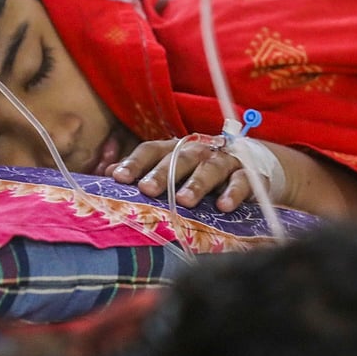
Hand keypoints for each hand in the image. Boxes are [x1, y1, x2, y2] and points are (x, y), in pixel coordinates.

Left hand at [109, 138, 256, 212]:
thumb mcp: (172, 169)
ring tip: (184, 200)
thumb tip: (107, 173)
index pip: (152, 150)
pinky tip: (223, 206)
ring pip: (209, 169)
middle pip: (178, 158)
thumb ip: (142, 171)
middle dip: (162, 174)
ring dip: (196, 184)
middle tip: (147, 189)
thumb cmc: (200, 171)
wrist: (249, 166)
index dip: (135, 163)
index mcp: (176, 148)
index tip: (118, 178)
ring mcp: (224, 161)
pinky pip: (241, 181)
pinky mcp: (249, 174)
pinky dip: (233, 193)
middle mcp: (199, 151)